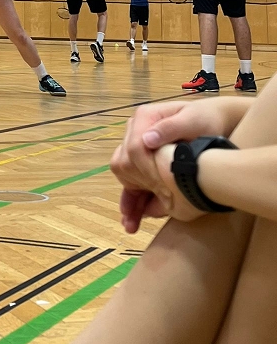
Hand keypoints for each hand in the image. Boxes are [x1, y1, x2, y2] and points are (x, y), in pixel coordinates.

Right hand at [110, 100, 237, 231]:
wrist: (218, 122)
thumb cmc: (207, 120)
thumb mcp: (193, 121)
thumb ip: (170, 128)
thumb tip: (147, 140)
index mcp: (145, 118)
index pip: (134, 148)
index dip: (144, 172)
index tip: (160, 193)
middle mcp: (137, 130)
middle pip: (125, 163)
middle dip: (130, 192)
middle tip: (135, 219)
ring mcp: (139, 144)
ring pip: (126, 175)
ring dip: (128, 200)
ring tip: (130, 225)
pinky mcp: (146, 159)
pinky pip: (134, 179)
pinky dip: (133, 198)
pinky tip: (133, 218)